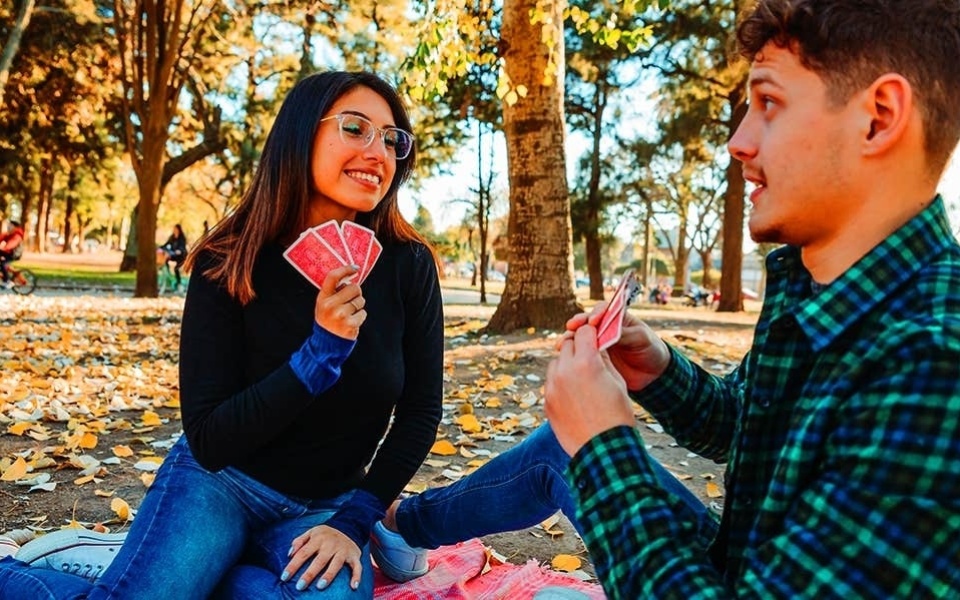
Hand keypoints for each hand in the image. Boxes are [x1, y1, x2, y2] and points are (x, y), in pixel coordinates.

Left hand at [282, 525, 361, 590]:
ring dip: (329, 575)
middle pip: (319, 560)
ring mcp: (343, 550)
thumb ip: (299, 541)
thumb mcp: (311, 532)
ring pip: (336, 564)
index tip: (284, 577)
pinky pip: (357, 566)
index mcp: (318, 539)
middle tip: (300, 586)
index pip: (303, 553)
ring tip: (320, 586)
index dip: (293, 565)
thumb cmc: (326, 533)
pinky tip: (353, 586)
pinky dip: (356, 576)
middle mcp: (331, 545)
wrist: (349, 525)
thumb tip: (289, 554)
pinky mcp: (354, 555)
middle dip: (309, 574)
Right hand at [315, 265, 365, 339]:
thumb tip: (351, 277)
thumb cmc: (328, 319)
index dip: (345, 269)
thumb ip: (334, 291)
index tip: (355, 268)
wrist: (327, 342)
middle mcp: (330, 305)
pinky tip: (351, 321)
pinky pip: (363, 313)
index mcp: (323, 298)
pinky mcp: (350, 324)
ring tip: (349, 314)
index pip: (333, 277)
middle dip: (356, 293)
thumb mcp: (324, 303)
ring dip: (358, 306)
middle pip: (354, 287)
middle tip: (350, 301)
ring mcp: (340, 315)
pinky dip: (360, 316)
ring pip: (360, 300)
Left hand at [545, 324, 635, 455]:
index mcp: (587, 362)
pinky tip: (574, 394)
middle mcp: (565, 371)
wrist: (603, 451)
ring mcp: (553, 387)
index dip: (592, 332)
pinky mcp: (547, 402)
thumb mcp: (617, 382)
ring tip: (580, 377)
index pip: (584, 331)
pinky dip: (560, 382)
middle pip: (567, 344)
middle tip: (588, 354)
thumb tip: (595, 346)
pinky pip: (551, 382)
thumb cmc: (617, 415)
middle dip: (578, 346)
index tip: (596, 336)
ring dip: (566, 363)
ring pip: (556, 362)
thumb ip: (603, 360)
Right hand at [558, 303, 670, 391]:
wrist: (653, 374)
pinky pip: (581, 353)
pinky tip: (563, 356)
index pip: (602, 310)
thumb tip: (609, 331)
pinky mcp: (595, 358)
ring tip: (562, 344)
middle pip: (586, 322)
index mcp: (617, 318)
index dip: (596, 313)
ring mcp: (598, 343)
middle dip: (577, 324)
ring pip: (580, 337)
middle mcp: (605, 328)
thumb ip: (626, 334)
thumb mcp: (642, 339)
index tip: (593, 321)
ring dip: (570, 338)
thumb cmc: (650, 349)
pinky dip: (572, 354)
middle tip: (571, 328)